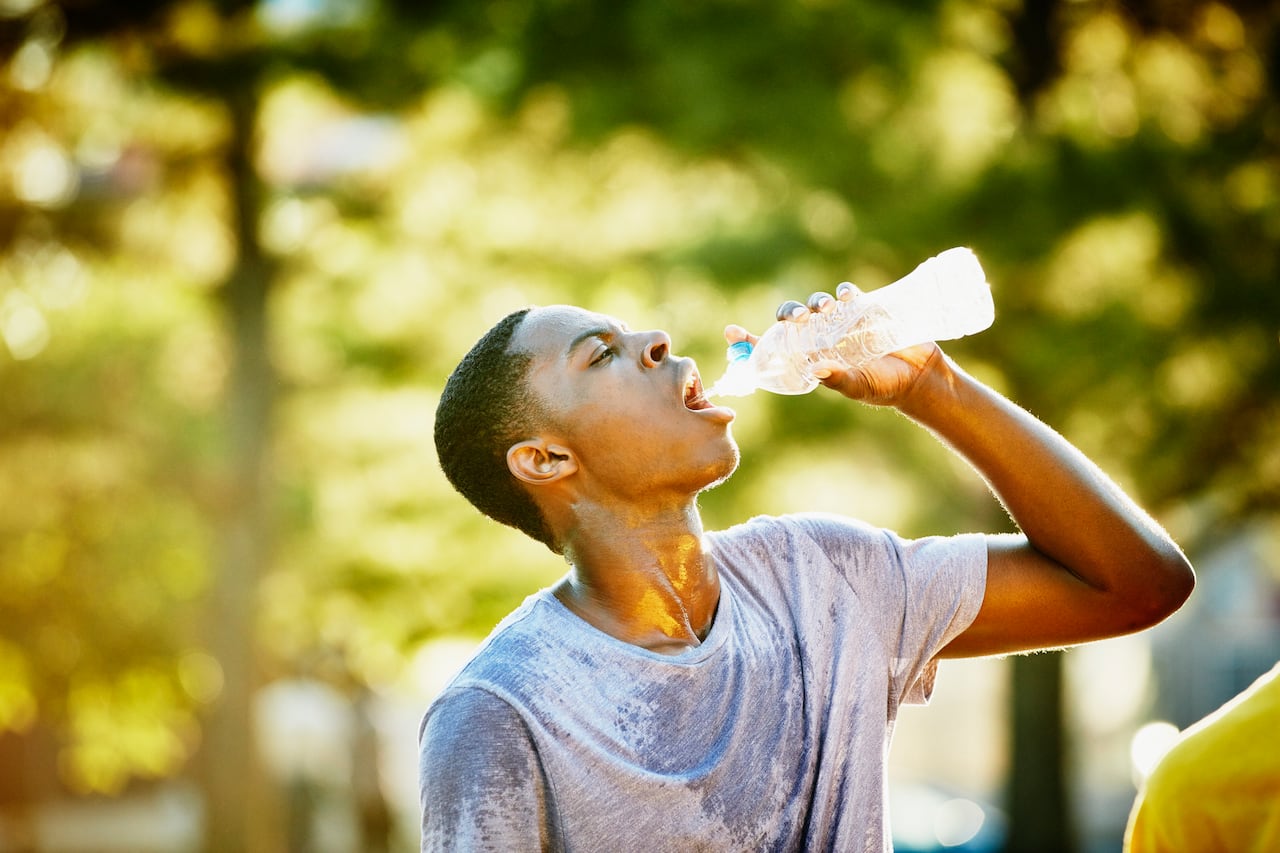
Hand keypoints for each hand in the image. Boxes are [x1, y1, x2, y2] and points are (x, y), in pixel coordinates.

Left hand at [723, 284, 942, 407]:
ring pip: (816, 305)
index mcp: (811, 359)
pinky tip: (846, 297)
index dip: (750, 339)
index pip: (774, 347)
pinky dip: (843, 292)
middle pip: (792, 319)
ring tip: (824, 309)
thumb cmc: (885, 387)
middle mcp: (822, 338)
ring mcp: (842, 322)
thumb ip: (839, 379)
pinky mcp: (864, 309)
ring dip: (814, 303)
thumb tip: (818, 368)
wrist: (921, 377)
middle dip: (788, 314)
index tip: (730, 331)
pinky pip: (847, 295)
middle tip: (797, 319)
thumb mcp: (860, 387)